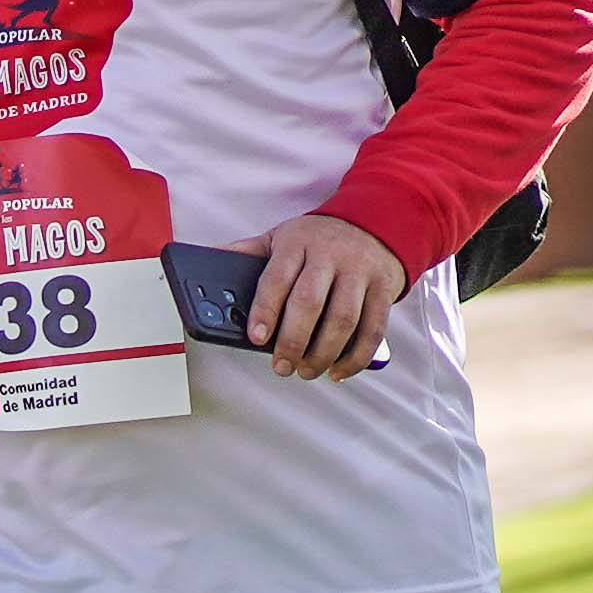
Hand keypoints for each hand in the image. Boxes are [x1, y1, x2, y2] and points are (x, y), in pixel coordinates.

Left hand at [249, 212, 411, 379]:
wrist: (375, 222)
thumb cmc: (319, 239)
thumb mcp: (282, 236)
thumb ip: (249, 252)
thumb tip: (208, 261)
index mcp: (298, 243)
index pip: (277, 278)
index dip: (265, 311)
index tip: (256, 338)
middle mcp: (331, 256)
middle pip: (309, 302)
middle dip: (293, 340)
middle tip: (281, 366)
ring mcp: (360, 272)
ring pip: (343, 319)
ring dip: (323, 353)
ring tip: (307, 370)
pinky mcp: (383, 289)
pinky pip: (373, 329)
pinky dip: (356, 356)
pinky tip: (339, 370)